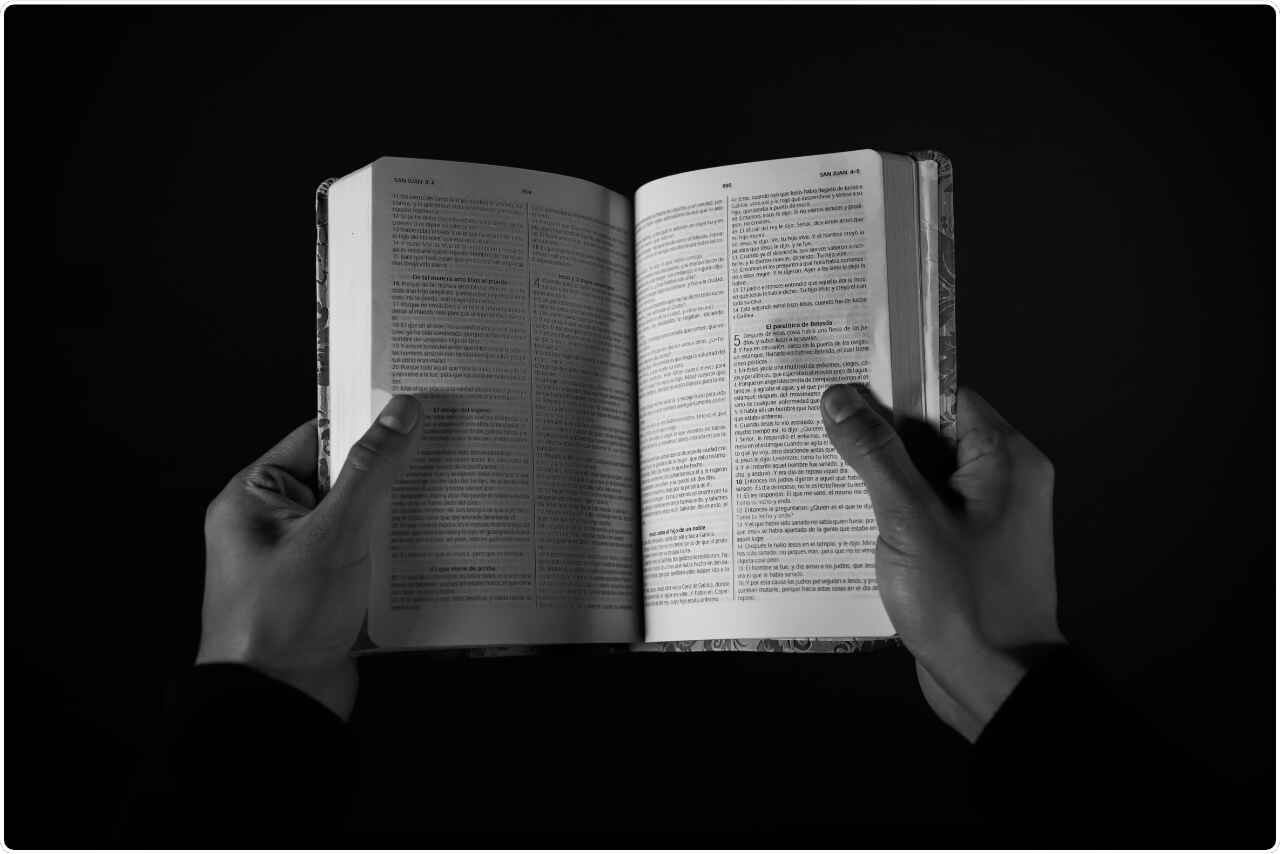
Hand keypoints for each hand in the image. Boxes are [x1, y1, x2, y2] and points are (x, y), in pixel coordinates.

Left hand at [198, 395, 423, 719]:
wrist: (279, 709)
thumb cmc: (282, 621)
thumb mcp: (332, 535)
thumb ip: (370, 471)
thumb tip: (402, 412)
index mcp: (254, 498)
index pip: (317, 439)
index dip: (366, 422)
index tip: (415, 406)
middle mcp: (275, 525)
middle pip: (346, 478)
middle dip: (394, 470)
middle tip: (447, 445)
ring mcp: (305, 561)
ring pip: (364, 519)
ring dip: (402, 513)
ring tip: (454, 491)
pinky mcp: (331, 593)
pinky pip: (371, 556)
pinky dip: (401, 551)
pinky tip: (441, 542)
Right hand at [820, 384, 1061, 740]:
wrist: (997, 688)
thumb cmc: (966, 603)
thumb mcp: (909, 520)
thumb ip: (875, 455)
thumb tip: (841, 399)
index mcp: (1005, 460)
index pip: (945, 397)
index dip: (893, 388)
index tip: (840, 383)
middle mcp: (1001, 483)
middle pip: (928, 436)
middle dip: (873, 436)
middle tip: (813, 425)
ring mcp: (982, 521)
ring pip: (918, 478)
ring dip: (873, 479)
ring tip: (814, 469)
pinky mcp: (962, 553)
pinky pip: (919, 515)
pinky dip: (883, 514)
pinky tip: (837, 519)